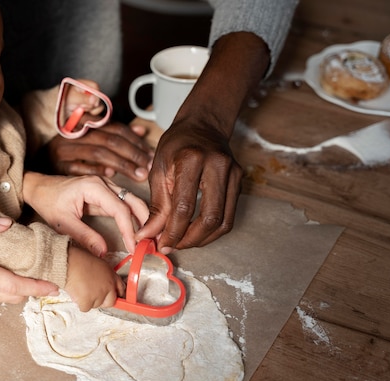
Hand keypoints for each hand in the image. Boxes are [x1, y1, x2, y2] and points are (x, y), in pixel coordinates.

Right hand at [0, 211, 58, 305]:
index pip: (9, 284)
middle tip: (49, 276)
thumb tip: (6, 224)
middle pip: (12, 295)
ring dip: (20, 290)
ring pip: (3, 299)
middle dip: (33, 288)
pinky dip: (6, 292)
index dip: (34, 287)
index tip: (53, 286)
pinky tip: (11, 279)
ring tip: (35, 277)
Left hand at [23, 172, 148, 255]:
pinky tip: (138, 233)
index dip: (129, 230)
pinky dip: (133, 219)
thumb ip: (84, 236)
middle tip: (151, 244)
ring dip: (142, 220)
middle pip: (134, 201)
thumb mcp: (63, 222)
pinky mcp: (106, 194)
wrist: (38, 188)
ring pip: (132, 203)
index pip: (121, 209)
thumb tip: (104, 252)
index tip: (134, 248)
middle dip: (145, 222)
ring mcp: (107, 187)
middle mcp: (104, 184)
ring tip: (148, 240)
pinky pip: (125, 206)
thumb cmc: (48, 201)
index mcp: (94, 187)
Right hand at [41, 122, 153, 180]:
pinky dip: (97, 170)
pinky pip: (81, 167)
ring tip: (138, 174)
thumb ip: (115, 134)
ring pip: (98, 152)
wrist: (40, 169)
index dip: (135, 140)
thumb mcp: (92, 139)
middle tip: (148, 166)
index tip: (150, 153)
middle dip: (133, 154)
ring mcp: (64, 149)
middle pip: (109, 140)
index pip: (115, 128)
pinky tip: (113, 176)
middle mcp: (74, 133)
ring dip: (122, 164)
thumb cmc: (71, 154)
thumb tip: (141, 129)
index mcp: (84, 123)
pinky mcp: (58, 166)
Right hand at [65, 246, 124, 311]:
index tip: (111, 297)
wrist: (69, 262)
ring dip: (88, 301)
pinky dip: (80, 303)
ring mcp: (99, 294)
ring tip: (81, 289)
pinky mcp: (88, 301)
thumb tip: (101, 282)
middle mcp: (108, 286)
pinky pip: (85, 308)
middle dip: (102, 301)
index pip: (121, 289)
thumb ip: (104, 274)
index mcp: (112, 275)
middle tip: (92, 295)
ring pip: (96, 305)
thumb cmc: (80, 259)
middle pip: (110, 302)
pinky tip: (77, 293)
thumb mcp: (99, 263)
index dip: (115, 294)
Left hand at [137, 120, 242, 250]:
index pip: (184, 206)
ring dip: (203, 238)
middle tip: (174, 246)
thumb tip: (149, 235)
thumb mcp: (158, 170)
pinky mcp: (240, 181)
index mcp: (191, 159)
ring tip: (184, 241)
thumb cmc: (176, 145)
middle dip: (190, 239)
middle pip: (210, 218)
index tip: (162, 244)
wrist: (202, 125)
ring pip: (224, 221)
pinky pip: (229, 215)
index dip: (173, 231)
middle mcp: (217, 166)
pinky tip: (197, 232)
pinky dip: (213, 230)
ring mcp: (233, 173)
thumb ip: (156, 205)